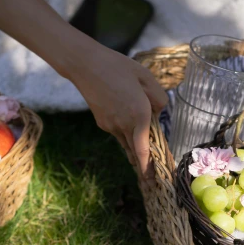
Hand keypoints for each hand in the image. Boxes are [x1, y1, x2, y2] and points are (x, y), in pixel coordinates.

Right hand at [64, 44, 166, 177]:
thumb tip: (157, 113)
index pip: (144, 148)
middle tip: (150, 178)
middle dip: (143, 166)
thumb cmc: (118, 67)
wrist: (85, 66)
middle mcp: (124, 124)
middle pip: (136, 152)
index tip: (152, 177)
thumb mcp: (146, 76)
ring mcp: (110, 125)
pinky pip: (117, 133)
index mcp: (139, 113)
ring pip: (126, 143)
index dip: (148, 165)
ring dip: (134, 152)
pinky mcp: (102, 122)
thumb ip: (158, 97)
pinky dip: (124, 134)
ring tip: (141, 162)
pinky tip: (127, 128)